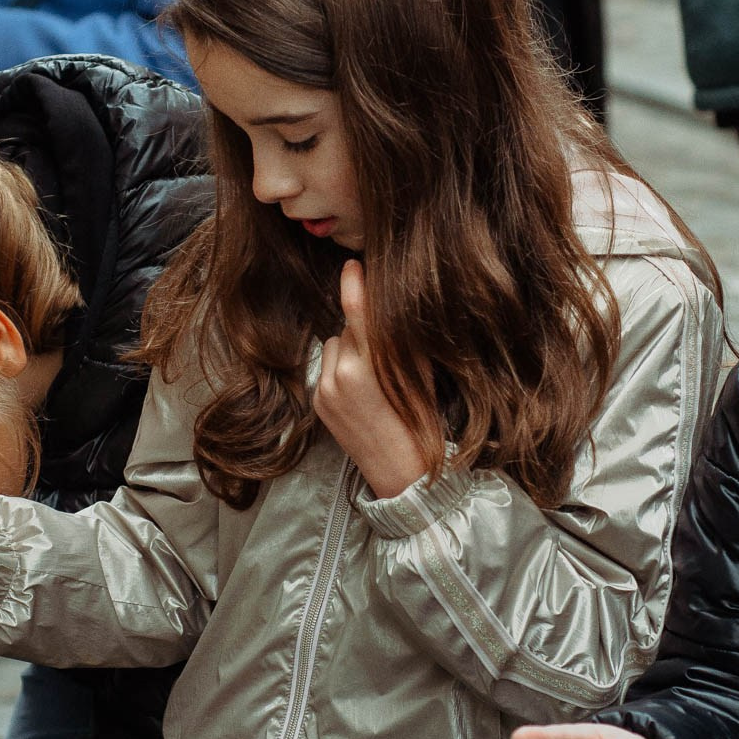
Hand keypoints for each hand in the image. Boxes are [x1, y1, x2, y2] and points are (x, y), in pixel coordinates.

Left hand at [314, 262, 426, 497]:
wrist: (401, 473)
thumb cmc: (422, 422)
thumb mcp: (420, 375)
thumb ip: (401, 339)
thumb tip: (392, 304)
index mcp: (372, 366)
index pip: (357, 311)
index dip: (354, 283)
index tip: (352, 265)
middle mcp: (343, 375)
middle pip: (349, 326)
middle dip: (364, 330)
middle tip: (385, 355)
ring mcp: (325, 390)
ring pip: (335, 345)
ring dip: (350, 349)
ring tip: (372, 377)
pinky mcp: (317, 402)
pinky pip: (326, 367)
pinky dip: (341, 369)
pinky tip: (360, 390)